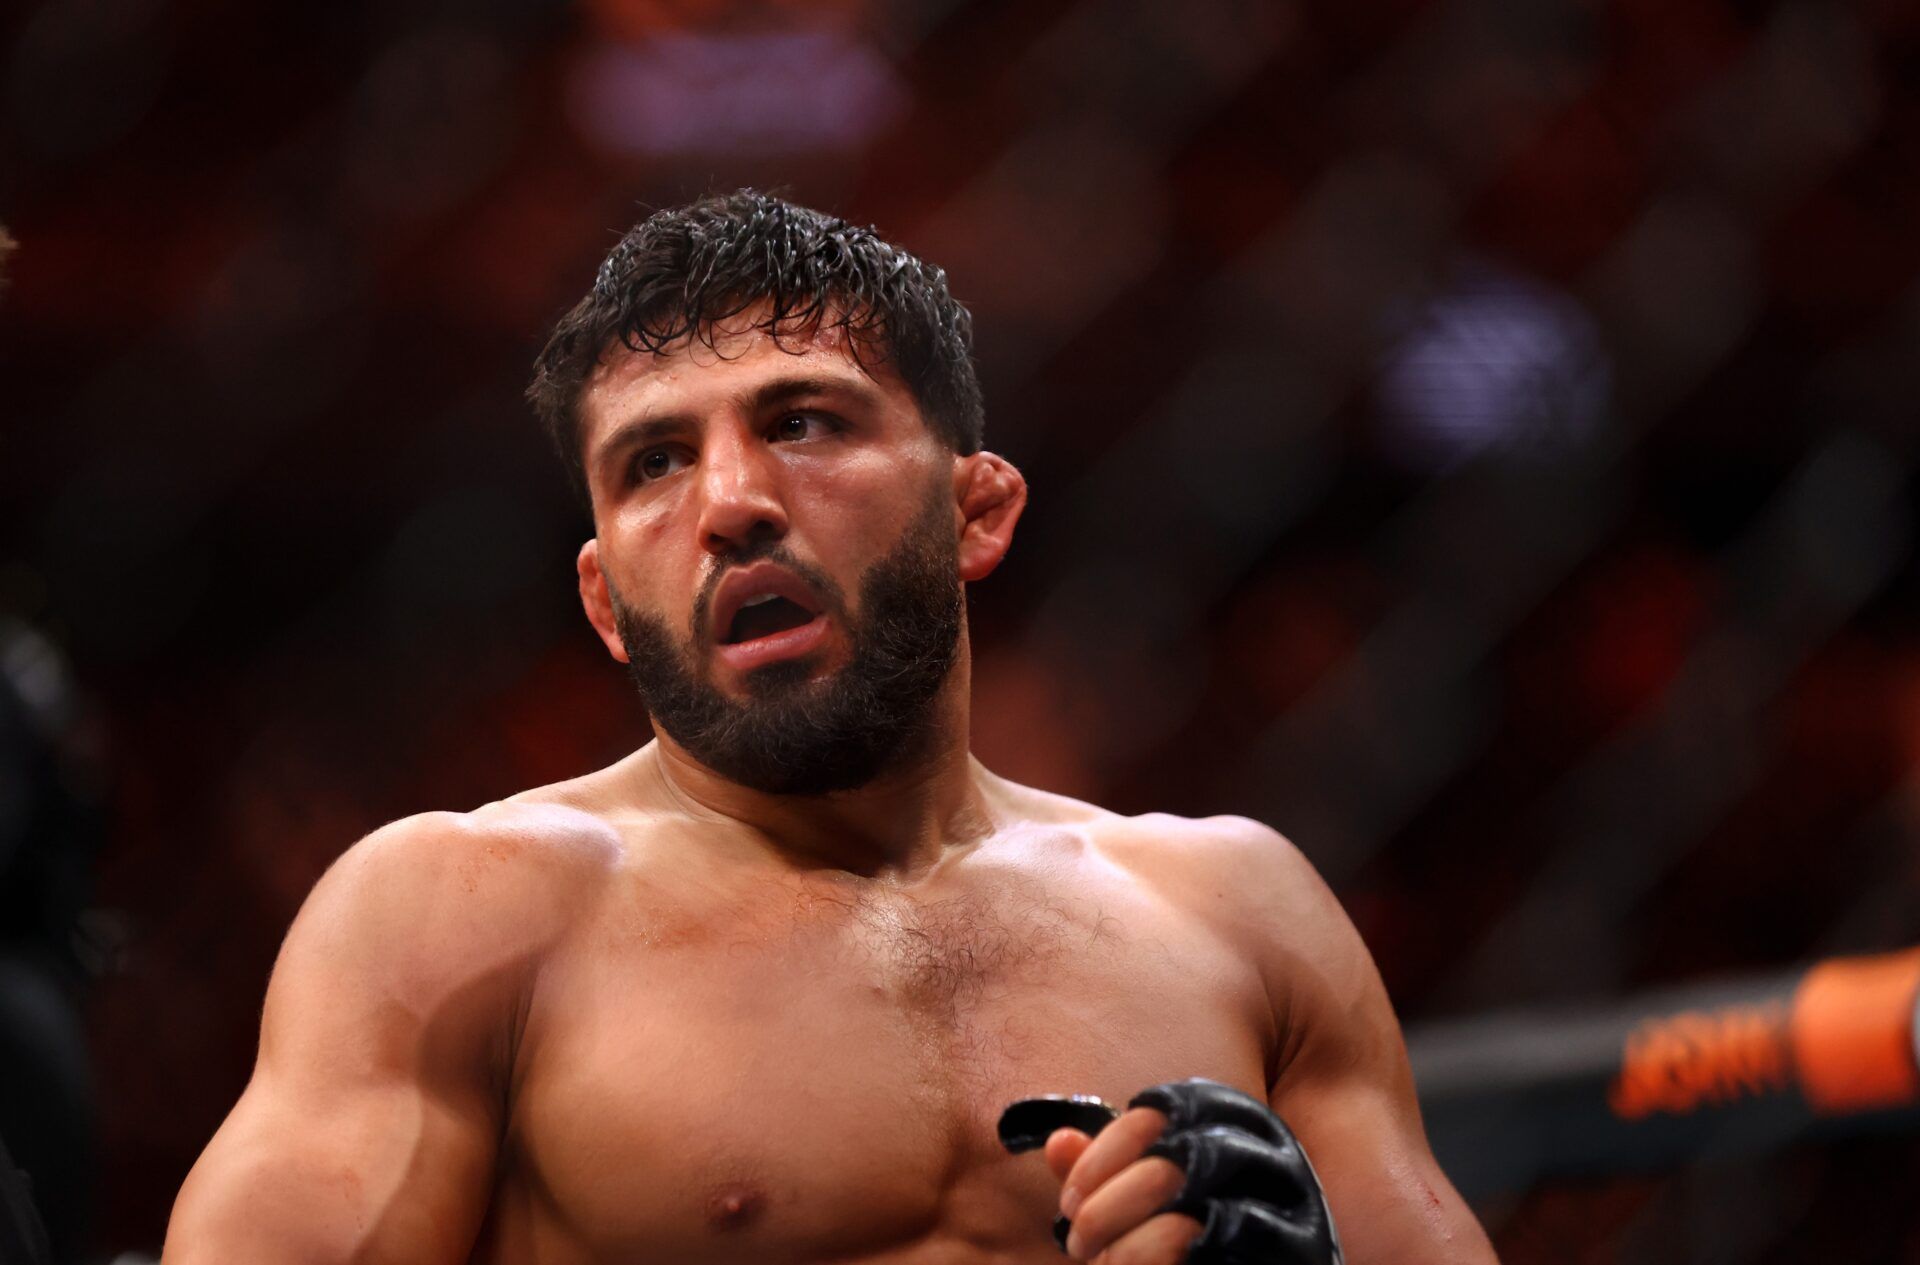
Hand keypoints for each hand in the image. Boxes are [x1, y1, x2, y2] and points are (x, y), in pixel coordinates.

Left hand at [1000, 1079, 1342, 1264]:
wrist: (1254, 1253)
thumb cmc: (1203, 1231)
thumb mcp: (1149, 1194)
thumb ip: (1108, 1171)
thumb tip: (1057, 1142)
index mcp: (1233, 1119)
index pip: (1155, 1116)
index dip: (1099, 1159)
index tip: (1069, 1201)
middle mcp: (1268, 1154)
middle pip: (1166, 1168)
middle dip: (1104, 1211)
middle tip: (1077, 1243)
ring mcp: (1287, 1209)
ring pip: (1185, 1225)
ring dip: (1128, 1251)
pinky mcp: (1292, 1254)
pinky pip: (1215, 1255)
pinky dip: (1160, 1264)